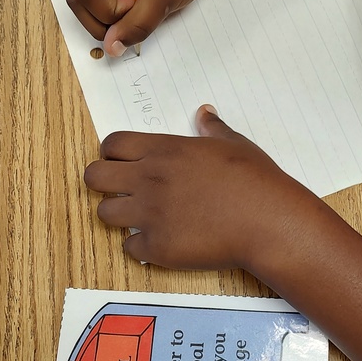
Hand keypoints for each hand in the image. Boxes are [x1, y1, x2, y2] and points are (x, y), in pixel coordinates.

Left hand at [83, 105, 316, 270]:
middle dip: (103, 182)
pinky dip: (142, 247)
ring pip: (104, 213)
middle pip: (94, 176)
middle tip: (123, 189)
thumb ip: (212, 128)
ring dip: (120, 214)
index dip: (113, 153)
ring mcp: (150, 215)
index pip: (112, 144)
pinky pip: (129, 248)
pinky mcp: (158, 248)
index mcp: (165, 151)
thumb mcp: (233, 144)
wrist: (267, 221)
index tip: (124, 162)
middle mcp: (150, 180)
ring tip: (142, 217)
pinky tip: (162, 241)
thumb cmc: (255, 180)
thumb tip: (205, 112)